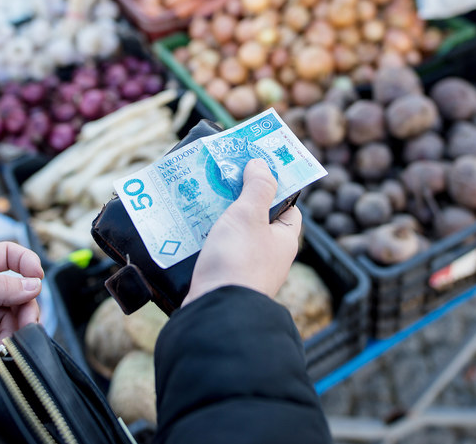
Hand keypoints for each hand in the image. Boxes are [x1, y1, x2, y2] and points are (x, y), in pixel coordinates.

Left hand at [0, 242, 43, 388]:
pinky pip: (3, 337)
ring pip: (13, 316)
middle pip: (17, 290)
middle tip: (25, 326)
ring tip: (3, 346)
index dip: (26, 263)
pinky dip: (4, 346)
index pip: (7, 254)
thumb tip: (34, 284)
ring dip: (14, 331)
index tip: (37, 279)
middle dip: (24, 308)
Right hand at [184, 159, 301, 305]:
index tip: (255, 170)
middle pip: (256, 218)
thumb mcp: (249, 214)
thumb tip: (262, 164)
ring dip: (216, 218)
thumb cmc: (238, 260)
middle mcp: (268, 256)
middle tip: (219, 179)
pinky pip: (215, 250)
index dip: (274, 187)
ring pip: (232, 234)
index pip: (288, 207)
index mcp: (283, 240)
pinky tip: (188, 227)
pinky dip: (204, 238)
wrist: (216, 310)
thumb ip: (257, 186)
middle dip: (237, 199)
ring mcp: (245, 269)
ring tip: (198, 198)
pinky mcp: (223, 278)